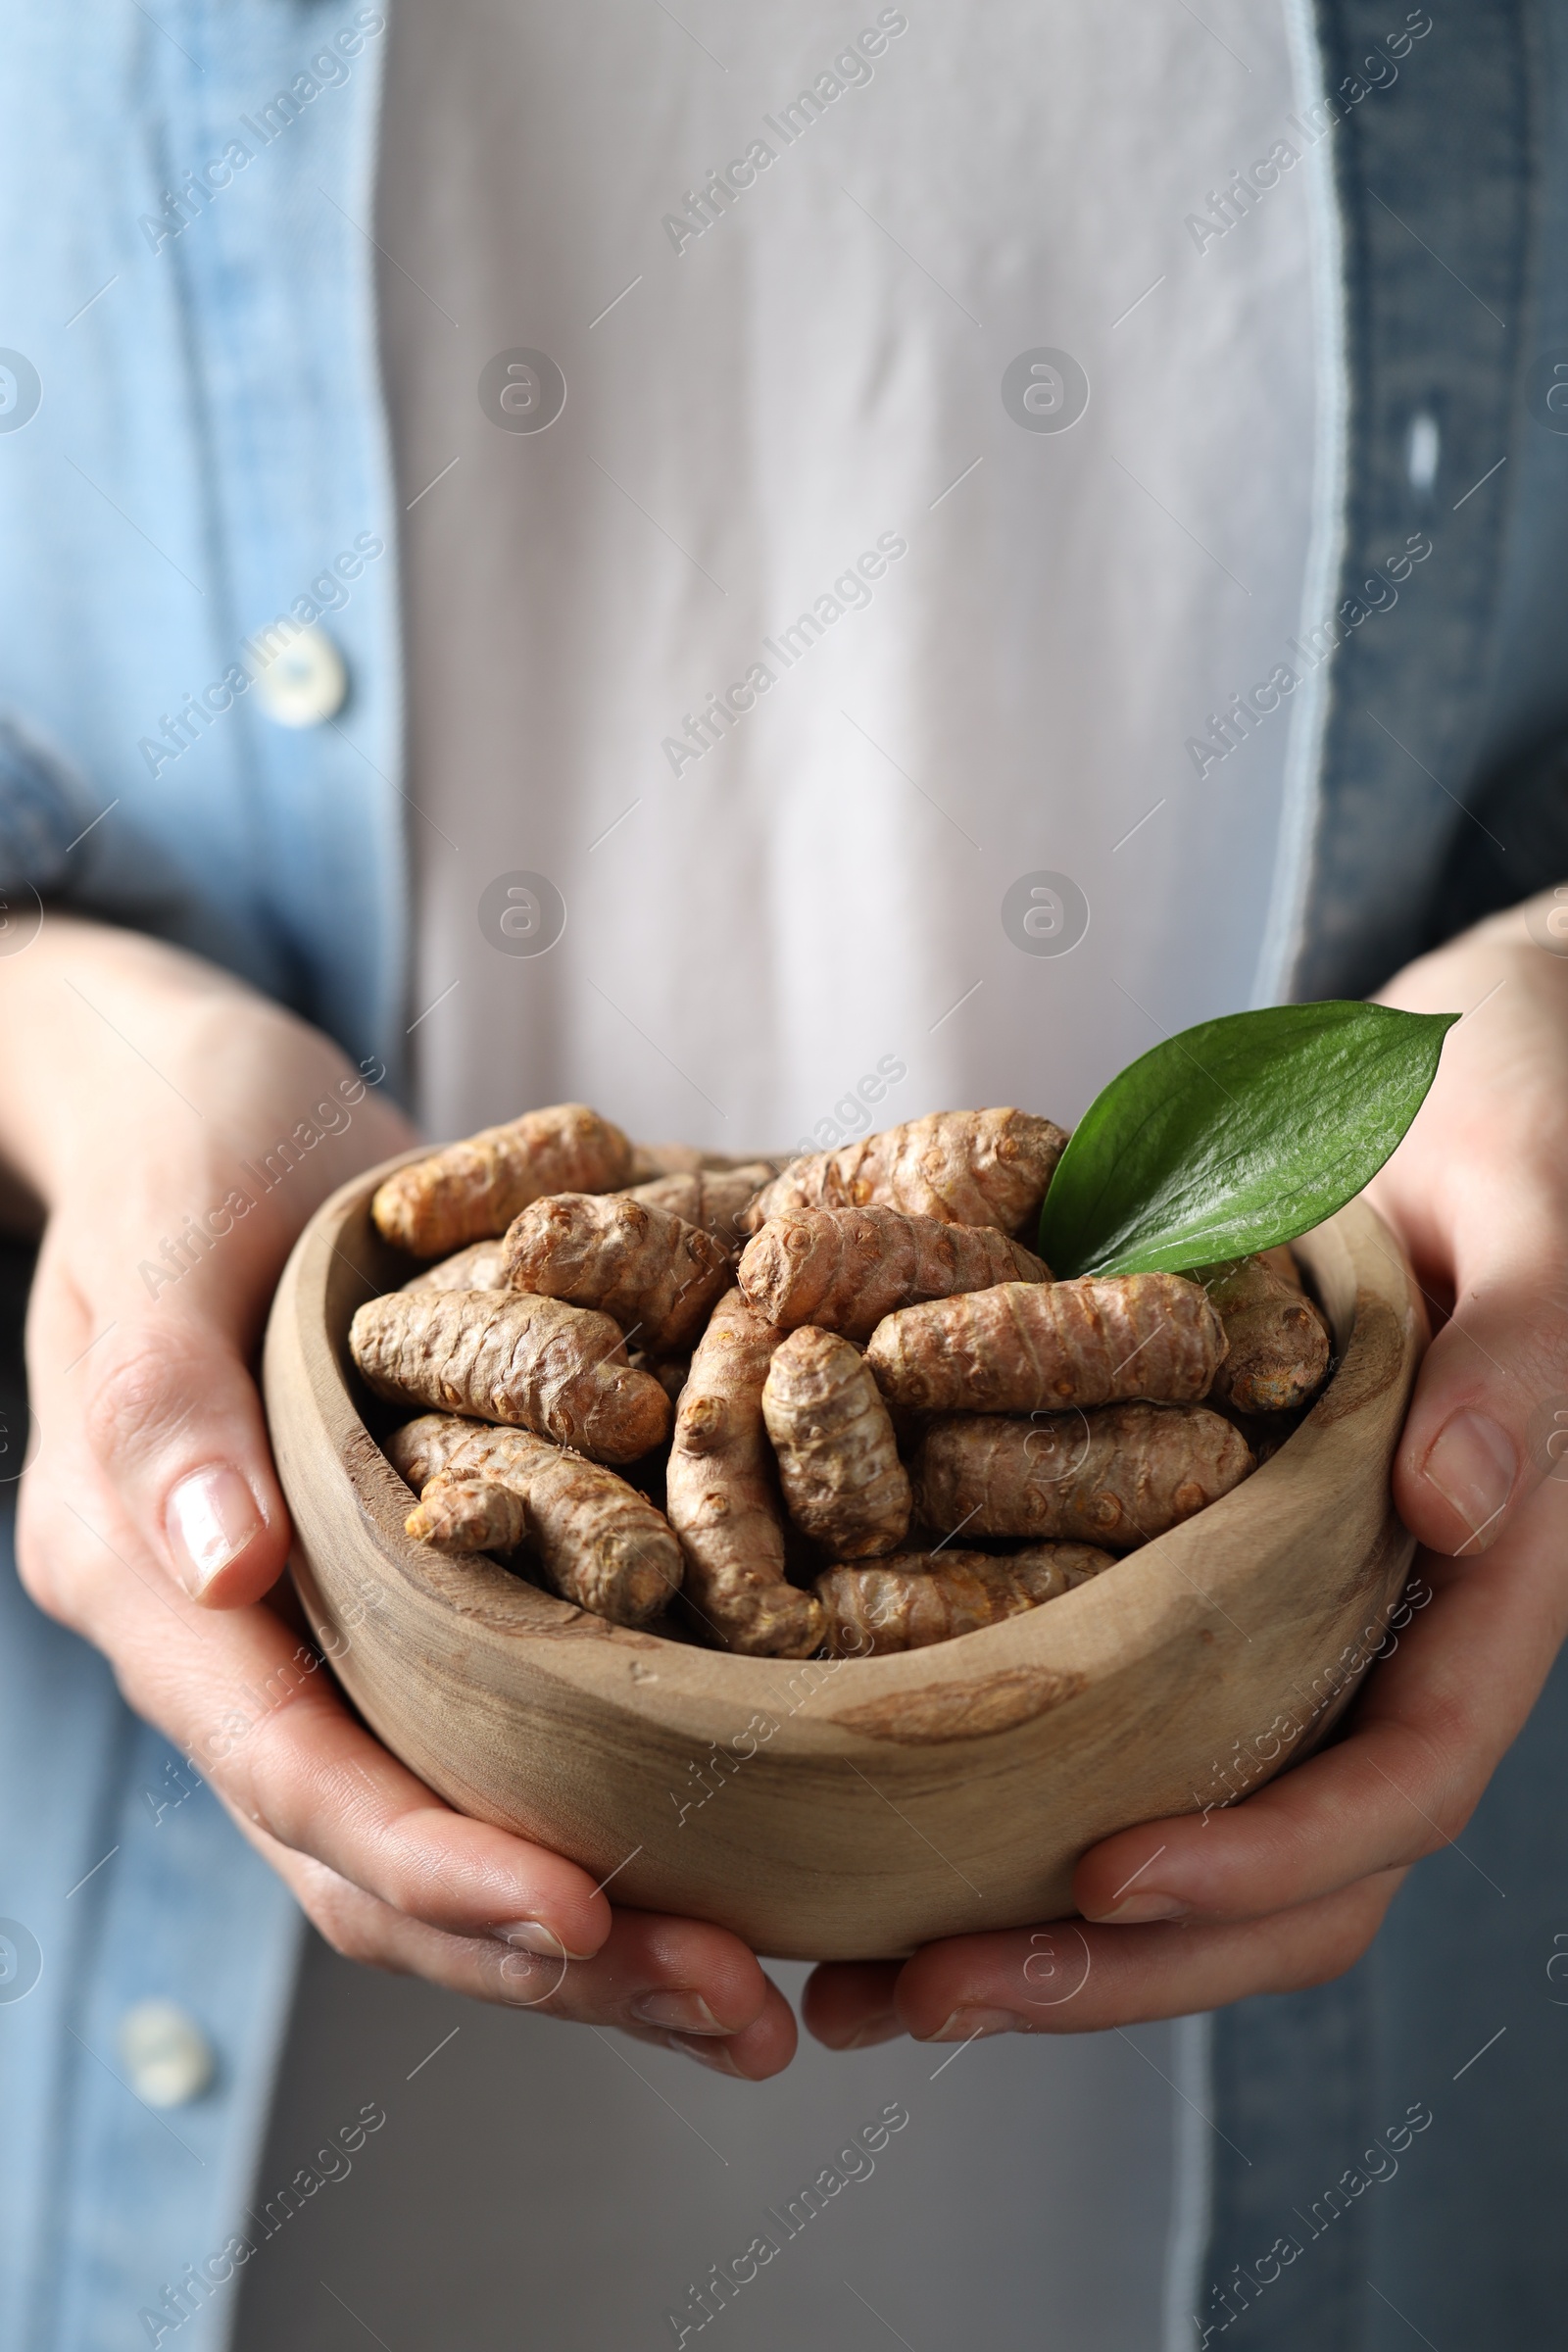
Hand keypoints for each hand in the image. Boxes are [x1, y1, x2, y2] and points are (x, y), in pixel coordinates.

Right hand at [6, 919, 794, 2075]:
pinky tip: (730, 1849)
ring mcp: (327, 1638)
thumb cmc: (191, 1149)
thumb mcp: (167, 1237)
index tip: (588, 1919)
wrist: (220, 1111)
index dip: (433, 1862)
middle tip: (737, 2013)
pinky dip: (608, 1817)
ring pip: (449, 1831)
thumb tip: (225, 1567)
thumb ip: (165, 1401)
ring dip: (599, 1933)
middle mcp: (241, 1646)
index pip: (293, 1771)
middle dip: (553, 1955)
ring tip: (760, 1991)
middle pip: (379, 1859)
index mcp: (158, 1588)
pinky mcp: (415, 1605)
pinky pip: (504, 1744)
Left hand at [804, 889, 1567, 2049]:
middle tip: (919, 1994)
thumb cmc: (1523, 1117)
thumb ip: (1521, 1360)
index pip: (1401, 1779)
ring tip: (869, 1984)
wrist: (1462, 1075)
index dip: (1265, 1853)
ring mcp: (1299, 1618)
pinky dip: (1019, 1796)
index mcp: (1487, 1582)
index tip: (1102, 1870)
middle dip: (1118, 1960)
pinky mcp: (1207, 1574)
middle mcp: (1390, 1630)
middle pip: (1289, 1873)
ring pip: (1201, 1831)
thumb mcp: (1535, 1209)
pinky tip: (881, 1827)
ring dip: (1048, 1930)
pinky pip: (1130, 1723)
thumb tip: (1448, 1511)